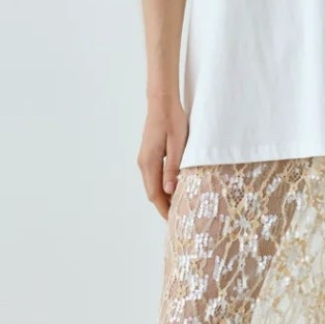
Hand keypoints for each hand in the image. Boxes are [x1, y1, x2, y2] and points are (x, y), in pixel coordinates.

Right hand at [137, 96, 188, 219]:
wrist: (162, 102)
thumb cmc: (172, 120)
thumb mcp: (178, 145)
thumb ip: (173, 168)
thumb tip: (169, 191)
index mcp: (149, 163)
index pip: (155, 194)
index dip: (164, 209)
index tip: (175, 221)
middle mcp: (143, 163)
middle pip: (152, 192)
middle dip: (164, 206)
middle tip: (180, 217)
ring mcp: (144, 158)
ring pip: (152, 184)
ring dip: (163, 196)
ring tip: (179, 205)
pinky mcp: (148, 154)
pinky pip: (154, 176)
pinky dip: (162, 186)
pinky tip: (174, 187)